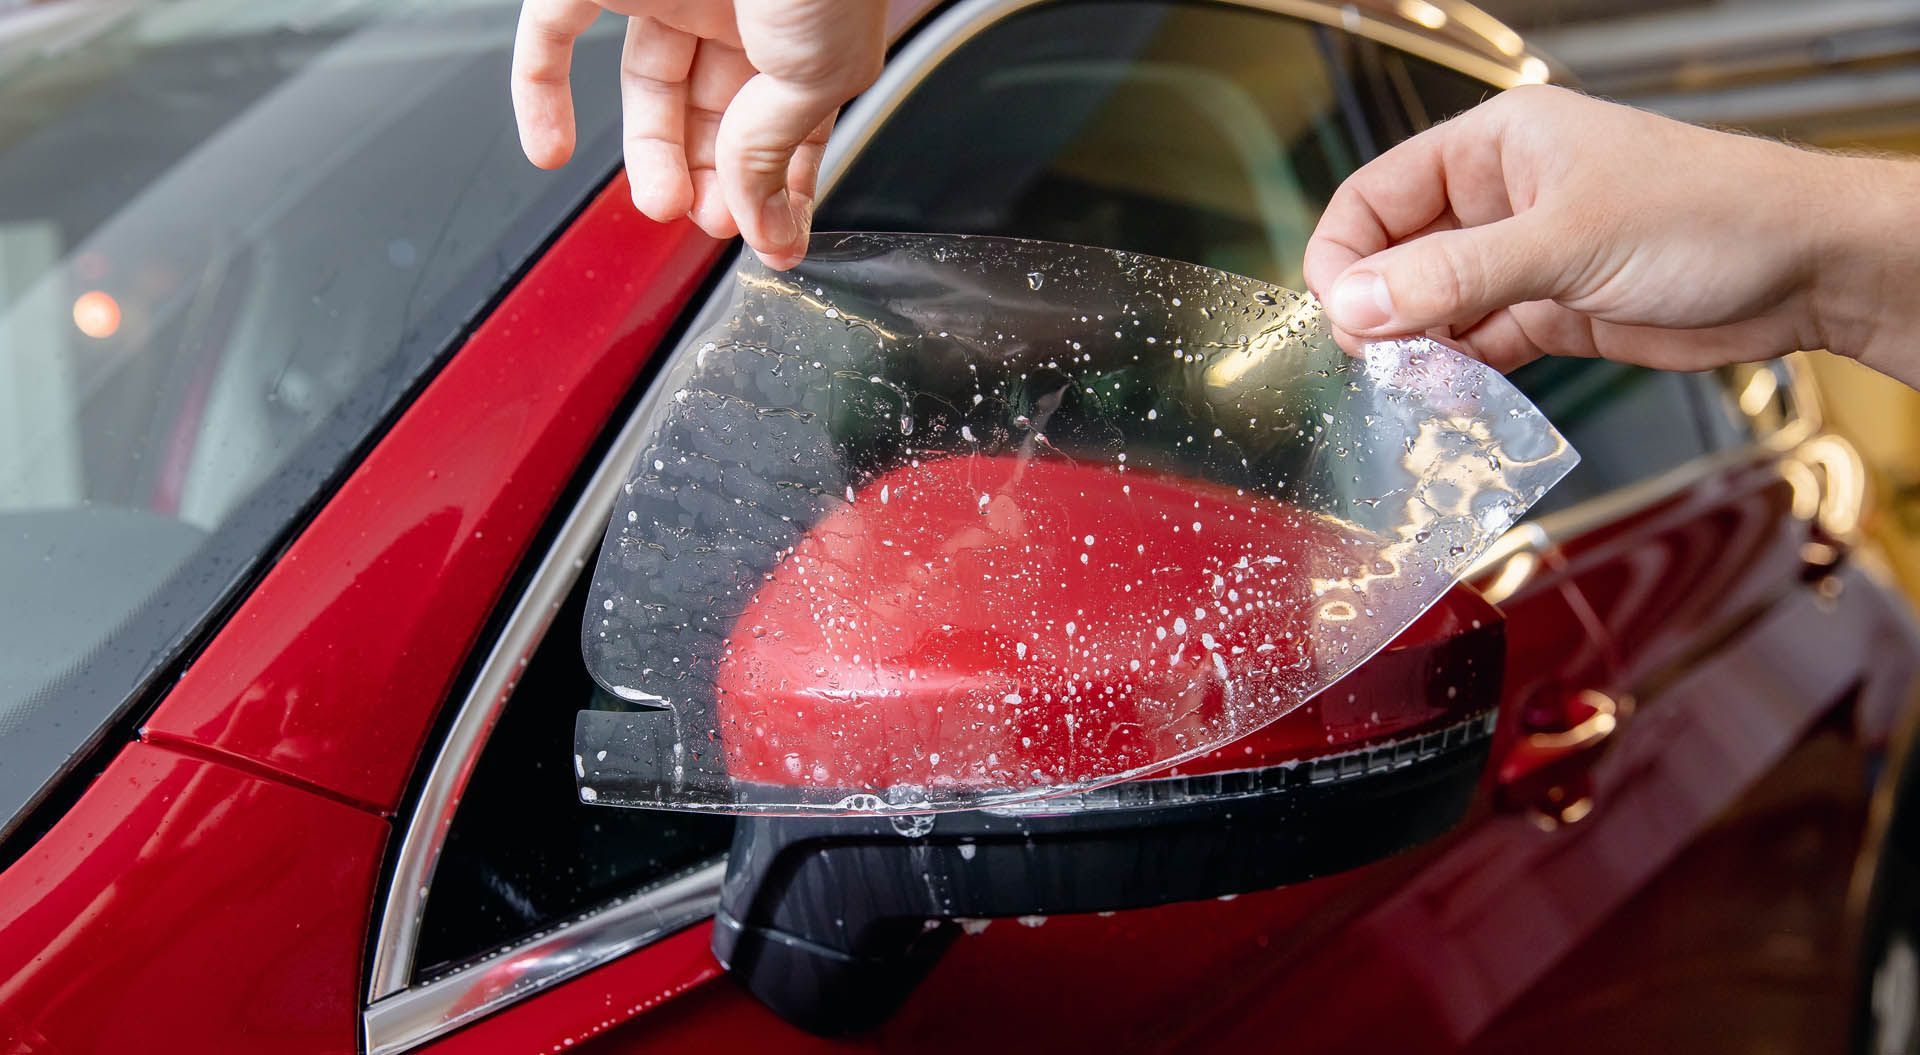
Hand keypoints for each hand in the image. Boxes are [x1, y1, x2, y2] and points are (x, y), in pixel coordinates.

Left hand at [511, 0, 885, 268]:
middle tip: (712, 224)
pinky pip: (554, 36)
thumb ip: (775, 150)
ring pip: (646, 87)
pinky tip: (549, 150)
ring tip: (660, 205)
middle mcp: (740, 11)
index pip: (788, 126)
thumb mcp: (814, 79)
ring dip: (650, 155)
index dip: (779, 188)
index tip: (773, 241)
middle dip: (716, 179)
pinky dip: (541, 96)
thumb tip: (761, 217)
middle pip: (717, 114)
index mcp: (804, 35)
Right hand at [1303, 85, 1919, 385]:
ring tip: (1411, 389)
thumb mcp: (1566, 242)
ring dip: (1415, 351)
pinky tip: (1449, 399)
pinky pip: (1477, 346)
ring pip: (1432, 308)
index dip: (1344, 256)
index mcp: (1493, 147)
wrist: (1806, 271)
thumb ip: (1453, 278)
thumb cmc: (1708, 216)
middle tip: (1373, 364)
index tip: (1339, 317)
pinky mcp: (1549, 313)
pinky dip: (1457, 375)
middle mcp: (1498, 199)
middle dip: (1377, 311)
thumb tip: (1355, 305)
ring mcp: (1522, 259)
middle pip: (1396, 257)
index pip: (1375, 197)